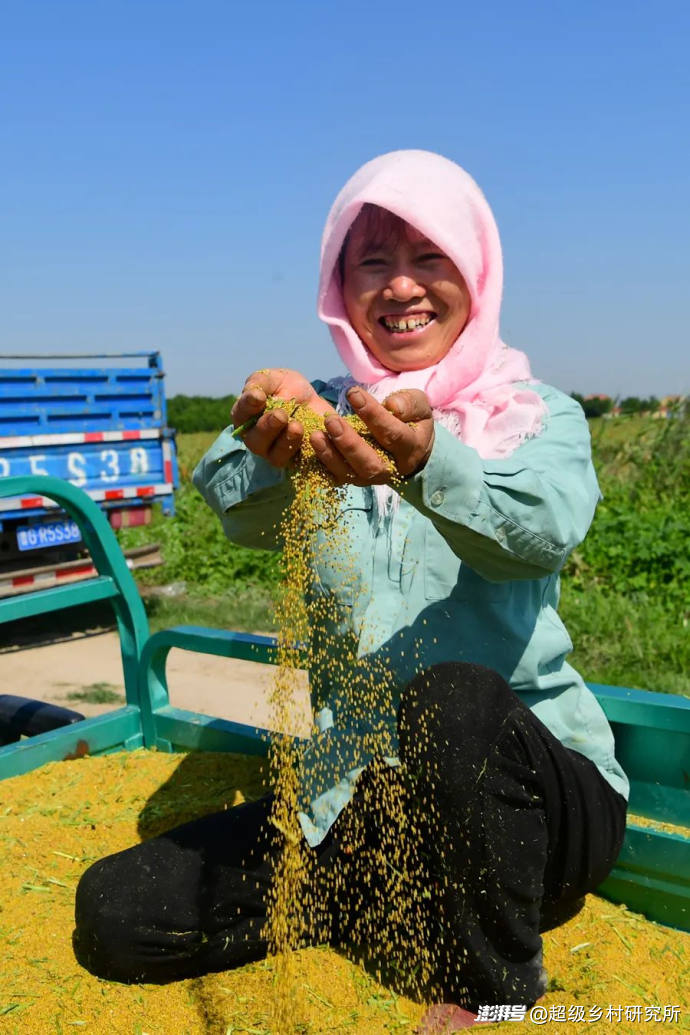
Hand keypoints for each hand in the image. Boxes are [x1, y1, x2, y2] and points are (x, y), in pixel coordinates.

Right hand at [231, 369, 334, 468]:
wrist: (313, 401)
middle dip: (267, 428)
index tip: (259, 396)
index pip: (241, 414)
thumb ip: (260, 383)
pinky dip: (304, 451)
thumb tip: (254, 394)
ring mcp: (274, 453)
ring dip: (285, 442)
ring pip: (275, 456)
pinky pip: (298, 463)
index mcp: (246, 416)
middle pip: (255, 441)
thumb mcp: (274, 378)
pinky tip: (312, 437)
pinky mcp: (295, 461)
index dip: (248, 406)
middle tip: (280, 415)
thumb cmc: (287, 387)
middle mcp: (256, 438)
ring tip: (297, 426)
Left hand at [309, 387, 434, 484]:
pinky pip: (335, 478)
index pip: (392, 435)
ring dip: (330, 455)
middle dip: (349, 443)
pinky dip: (321, 465)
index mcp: (410, 450)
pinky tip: (310, 448)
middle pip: (370, 464)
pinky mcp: (352, 479)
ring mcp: (370, 479)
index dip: (373, 415)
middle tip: (330, 420)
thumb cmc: (410, 420)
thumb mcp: (418, 406)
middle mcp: (390, 470)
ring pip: (350, 474)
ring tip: (315, 434)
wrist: (408, 447)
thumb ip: (409, 403)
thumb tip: (392, 405)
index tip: (353, 394)